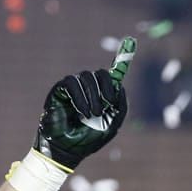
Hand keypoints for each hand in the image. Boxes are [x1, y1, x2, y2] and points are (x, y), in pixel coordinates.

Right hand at [33, 36, 134, 169]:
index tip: (132, 41)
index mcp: (104, 95)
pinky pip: (71, 83)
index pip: (113, 73)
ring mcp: (74, 88)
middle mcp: (89, 89)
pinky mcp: (60, 90)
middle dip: (107, 87)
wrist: (68, 150)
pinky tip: (83, 112)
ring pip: (86, 77)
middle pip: (101, 73)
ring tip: (94, 114)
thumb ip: (120, 105)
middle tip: (108, 104)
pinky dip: (80, 97)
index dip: (123, 57)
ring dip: (94, 96)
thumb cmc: (90, 140)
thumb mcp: (113, 124)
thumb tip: (119, 85)